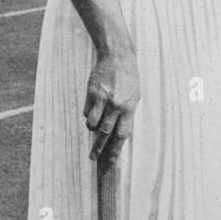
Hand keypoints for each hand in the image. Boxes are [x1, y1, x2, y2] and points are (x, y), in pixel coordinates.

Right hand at [83, 48, 139, 165]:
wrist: (118, 57)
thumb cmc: (128, 79)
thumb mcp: (134, 97)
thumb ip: (125, 115)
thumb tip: (116, 134)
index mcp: (129, 108)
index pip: (122, 135)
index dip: (115, 150)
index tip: (109, 162)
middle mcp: (116, 105)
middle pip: (105, 133)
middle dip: (98, 148)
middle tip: (92, 158)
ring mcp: (103, 99)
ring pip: (92, 124)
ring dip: (92, 128)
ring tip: (94, 125)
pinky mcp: (92, 93)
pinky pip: (87, 111)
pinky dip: (89, 114)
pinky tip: (93, 106)